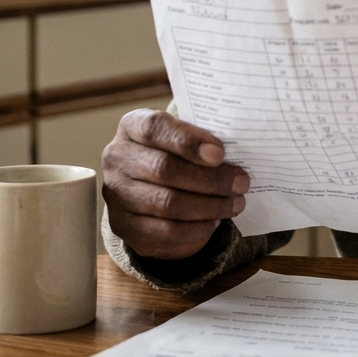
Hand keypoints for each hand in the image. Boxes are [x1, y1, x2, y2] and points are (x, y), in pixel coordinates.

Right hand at [102, 109, 248, 259]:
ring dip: (210, 206)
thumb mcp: (185, 136)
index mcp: (132, 126)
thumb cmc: (177, 153)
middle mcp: (117, 158)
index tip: (220, 153)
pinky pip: (166, 232)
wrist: (151, 185)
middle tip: (241, 183)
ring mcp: (116, 195)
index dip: (188, 141)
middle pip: (164, 169)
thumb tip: (235, 157)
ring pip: (167, 204)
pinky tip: (214, 221)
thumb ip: (203, 139)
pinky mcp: (123, 227)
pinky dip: (197, 229)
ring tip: (235, 204)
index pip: (155, 128)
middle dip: (210, 179)